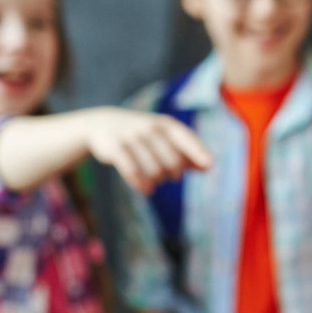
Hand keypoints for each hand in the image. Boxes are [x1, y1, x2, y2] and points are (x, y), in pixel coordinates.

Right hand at [83, 108, 211, 192]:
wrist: (103, 123)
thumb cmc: (142, 135)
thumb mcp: (164, 137)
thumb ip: (185, 151)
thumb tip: (208, 167)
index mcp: (165, 125)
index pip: (185, 137)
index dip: (198, 152)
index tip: (208, 166)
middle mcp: (150, 128)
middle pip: (172, 160)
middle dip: (175, 173)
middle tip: (171, 176)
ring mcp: (131, 137)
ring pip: (154, 169)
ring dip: (158, 180)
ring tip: (156, 180)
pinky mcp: (115, 148)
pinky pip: (133, 171)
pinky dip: (142, 184)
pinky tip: (146, 190)